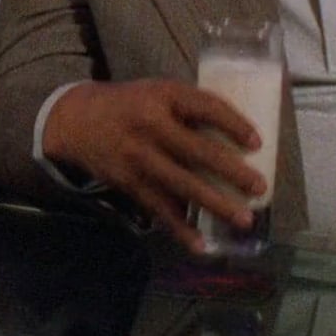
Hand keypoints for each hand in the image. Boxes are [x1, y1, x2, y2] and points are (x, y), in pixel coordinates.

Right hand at [44, 79, 266, 254]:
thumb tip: (238, 135)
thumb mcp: (158, 92)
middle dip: (232, 171)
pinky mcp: (129, 182)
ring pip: (182, 184)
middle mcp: (150, 126)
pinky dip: (180, 228)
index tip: (257, 143)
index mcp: (162, 96)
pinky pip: (159, 208)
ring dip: (215, 204)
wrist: (76, 121)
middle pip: (197, 150)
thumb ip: (190, 108)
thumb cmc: (130, 105)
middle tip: (260, 187)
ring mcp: (138, 158)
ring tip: (244, 219)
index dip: (233, 124)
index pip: (205, 107)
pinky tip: (201, 243)